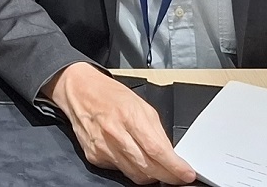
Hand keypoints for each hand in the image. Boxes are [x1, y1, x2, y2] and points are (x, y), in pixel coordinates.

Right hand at [45, 62, 195, 183]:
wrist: (79, 90)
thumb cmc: (111, 95)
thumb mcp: (140, 105)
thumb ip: (155, 131)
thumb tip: (169, 154)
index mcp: (130, 116)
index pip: (157, 150)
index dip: (174, 167)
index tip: (186, 174)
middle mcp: (115, 133)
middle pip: (147, 167)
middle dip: (166, 176)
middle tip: (176, 176)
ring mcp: (103, 146)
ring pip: (134, 174)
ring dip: (149, 175)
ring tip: (156, 168)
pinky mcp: (94, 156)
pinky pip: (119, 170)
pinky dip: (130, 168)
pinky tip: (132, 158)